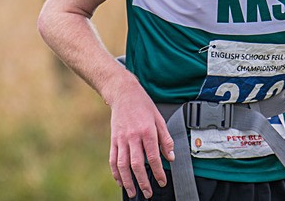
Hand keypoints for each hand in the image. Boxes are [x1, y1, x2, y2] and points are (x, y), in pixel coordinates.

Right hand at [108, 82, 174, 198]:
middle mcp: (133, 137)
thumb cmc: (143, 105)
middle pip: (137, 164)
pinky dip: (116, 173)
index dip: (158, 172)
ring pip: (123, 165)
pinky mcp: (113, 140)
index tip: (162, 181)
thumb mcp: (159, 119)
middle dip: (143, 182)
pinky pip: (113, 159)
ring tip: (133, 192)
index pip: (153, 157)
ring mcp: (121, 139)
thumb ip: (165, 139)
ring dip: (128, 182)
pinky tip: (121, 181)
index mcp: (147, 131)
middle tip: (148, 193)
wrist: (124, 93)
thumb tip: (171, 157)